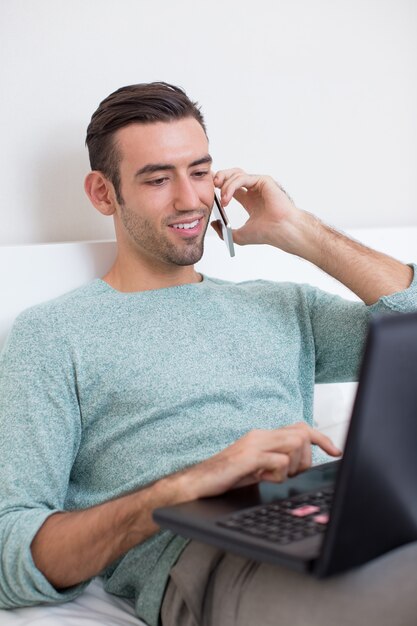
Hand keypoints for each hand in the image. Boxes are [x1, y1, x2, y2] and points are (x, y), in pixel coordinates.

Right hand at [180, 423, 340, 500]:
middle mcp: (261, 435)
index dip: (322, 439)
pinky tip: (263, 479)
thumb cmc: (227, 477)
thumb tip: (300, 464)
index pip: (301, 427)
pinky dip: (278, 475)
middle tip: (289, 475)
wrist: (198, 482)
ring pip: (295, 445)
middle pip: (302, 435)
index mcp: (264, 436)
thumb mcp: (258, 467)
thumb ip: (276, 461)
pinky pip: (279, 461)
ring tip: (273, 477)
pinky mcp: (249, 457)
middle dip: (305, 460)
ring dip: (292, 467)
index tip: (336, 452)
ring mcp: (254, 444)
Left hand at [212, 168, 302, 250]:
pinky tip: (227, 198)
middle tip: (211, 186)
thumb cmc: (267, 233)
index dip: (218, 186)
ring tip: (222, 200)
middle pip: (232, 175)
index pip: (231, 187)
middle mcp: (254, 191)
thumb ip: (225, 231)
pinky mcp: (264, 180)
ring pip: (236, 174)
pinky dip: (232, 186)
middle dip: (220, 177)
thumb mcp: (238, 236)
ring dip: (225, 185)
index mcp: (250, 200)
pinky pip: (243, 178)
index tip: (208, 189)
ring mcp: (259, 184)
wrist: (281, 231)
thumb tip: (214, 224)